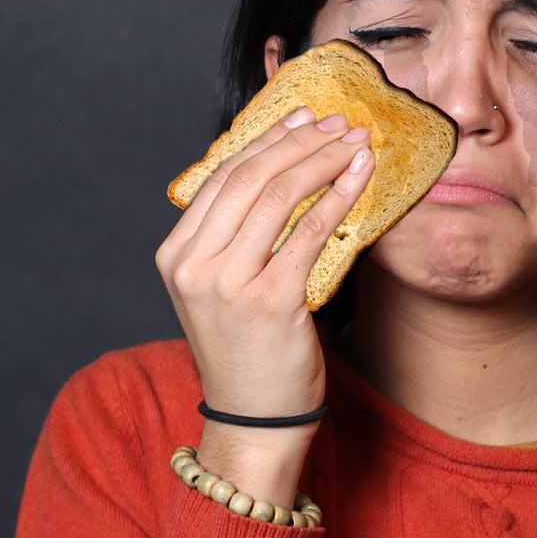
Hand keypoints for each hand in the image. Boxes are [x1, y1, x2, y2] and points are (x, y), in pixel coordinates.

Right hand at [155, 104, 374, 503]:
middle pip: (251, 176)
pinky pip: (311, 230)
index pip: (222, 176)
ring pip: (280, 195)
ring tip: (355, 143)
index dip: (266, 139)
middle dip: (301, 140)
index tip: (302, 118)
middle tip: (339, 123)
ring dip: (324, 159)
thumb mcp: (222, 290)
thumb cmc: (248, 353)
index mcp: (176, 255)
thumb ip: (235, 239)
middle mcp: (194, 264)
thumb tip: (282, 173)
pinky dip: (339, 196)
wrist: (255, 420)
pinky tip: (360, 177)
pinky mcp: (271, 301)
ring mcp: (229, 283)